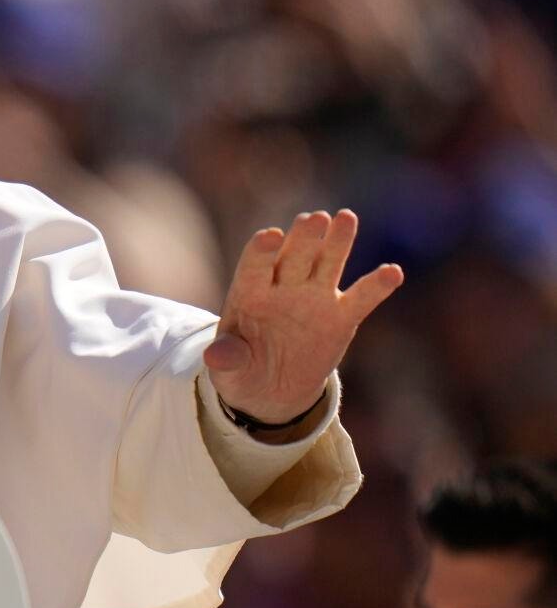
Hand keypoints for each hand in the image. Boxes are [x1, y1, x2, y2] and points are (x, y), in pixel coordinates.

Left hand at [205, 209, 402, 422]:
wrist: (272, 389)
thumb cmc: (243, 370)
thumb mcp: (229, 369)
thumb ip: (226, 358)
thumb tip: (214, 357)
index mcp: (250, 294)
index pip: (254, 266)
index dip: (261, 251)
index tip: (270, 236)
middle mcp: (283, 288)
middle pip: (293, 256)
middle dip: (303, 238)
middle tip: (313, 219)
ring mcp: (314, 298)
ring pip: (327, 263)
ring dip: (337, 242)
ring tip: (345, 218)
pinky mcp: (341, 316)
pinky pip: (362, 298)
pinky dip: (377, 285)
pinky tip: (393, 272)